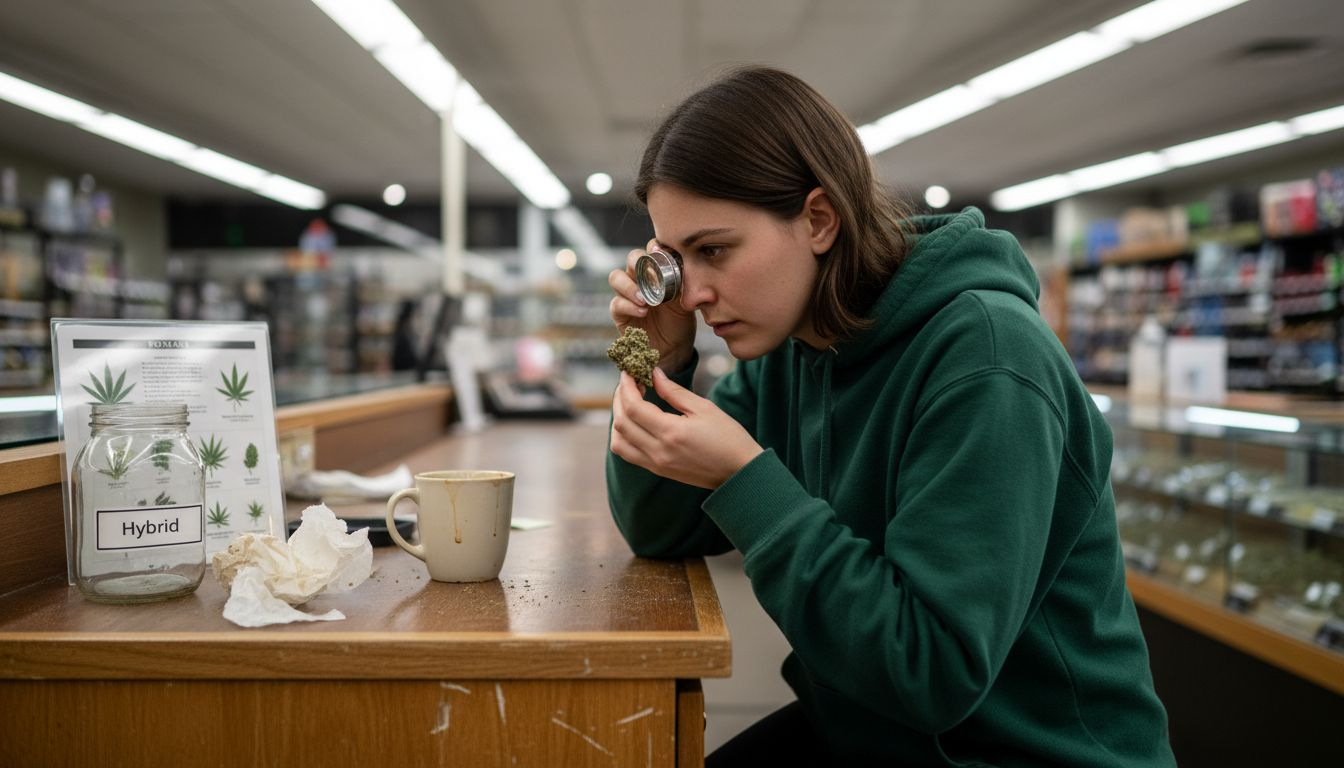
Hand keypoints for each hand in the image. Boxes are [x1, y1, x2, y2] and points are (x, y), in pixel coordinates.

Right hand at [608, 238, 695, 372]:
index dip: (654, 246)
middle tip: (649, 272)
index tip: (661, 250)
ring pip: (616, 277)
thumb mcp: (686, 300)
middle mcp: (639, 278)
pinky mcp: (620, 313)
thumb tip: (690, 267)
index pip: (651, 250)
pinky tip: (643, 312)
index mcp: (656, 271)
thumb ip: (685, 283)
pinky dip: (629, 306)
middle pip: (631, 258)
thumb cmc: (680, 320)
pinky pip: (617, 303)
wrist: (675, 347)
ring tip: (645, 299)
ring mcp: (627, 295)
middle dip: (637, 261)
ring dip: (629, 285)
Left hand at [610, 368, 762, 489]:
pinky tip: (635, 422)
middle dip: (620, 399)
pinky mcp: (658, 470)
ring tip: (630, 402)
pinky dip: (624, 436)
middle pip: (621, 423)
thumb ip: (674, 391)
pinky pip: (628, 454)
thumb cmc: (728, 437)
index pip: (633, 407)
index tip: (628, 372)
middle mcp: (658, 451)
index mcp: (671, 433)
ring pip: (618, 442)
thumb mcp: (704, 408)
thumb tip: (654, 374)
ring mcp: (656, 464)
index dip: (626, 386)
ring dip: (618, 419)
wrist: (739, 473)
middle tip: (629, 383)